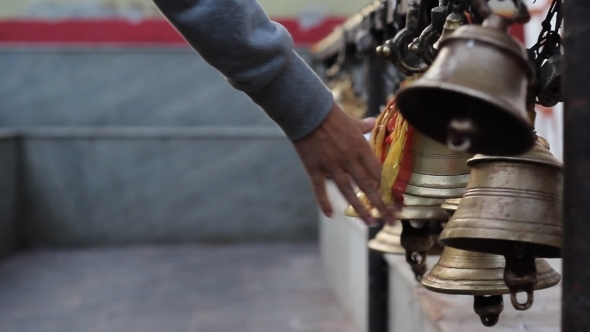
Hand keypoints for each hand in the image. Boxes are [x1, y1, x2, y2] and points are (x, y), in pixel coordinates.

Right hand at [292, 102, 395, 224]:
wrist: (307, 112)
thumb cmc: (331, 115)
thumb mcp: (351, 120)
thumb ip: (363, 126)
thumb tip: (372, 122)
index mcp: (360, 148)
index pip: (378, 172)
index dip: (389, 188)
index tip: (398, 201)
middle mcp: (348, 160)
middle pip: (367, 187)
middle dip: (381, 205)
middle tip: (390, 221)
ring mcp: (330, 166)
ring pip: (347, 192)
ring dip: (359, 209)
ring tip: (369, 223)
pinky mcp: (314, 168)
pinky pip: (320, 189)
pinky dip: (324, 202)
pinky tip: (331, 215)